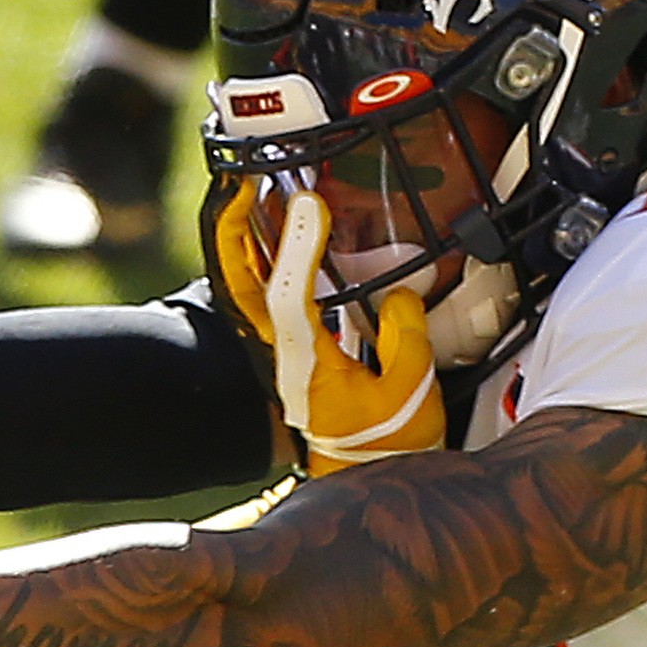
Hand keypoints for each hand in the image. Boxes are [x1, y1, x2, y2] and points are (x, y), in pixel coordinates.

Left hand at [204, 176, 444, 473]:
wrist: (365, 471)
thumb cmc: (387, 442)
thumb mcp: (410, 395)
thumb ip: (406, 340)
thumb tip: (398, 295)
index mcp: (306, 367)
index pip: (289, 300)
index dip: (298, 250)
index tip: (310, 202)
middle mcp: (282, 353)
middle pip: (242, 283)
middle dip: (236, 228)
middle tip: (245, 175)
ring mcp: (280, 345)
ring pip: (248, 281)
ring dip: (247, 232)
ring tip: (257, 181)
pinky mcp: (291, 339)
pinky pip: (269, 286)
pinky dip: (269, 250)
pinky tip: (283, 220)